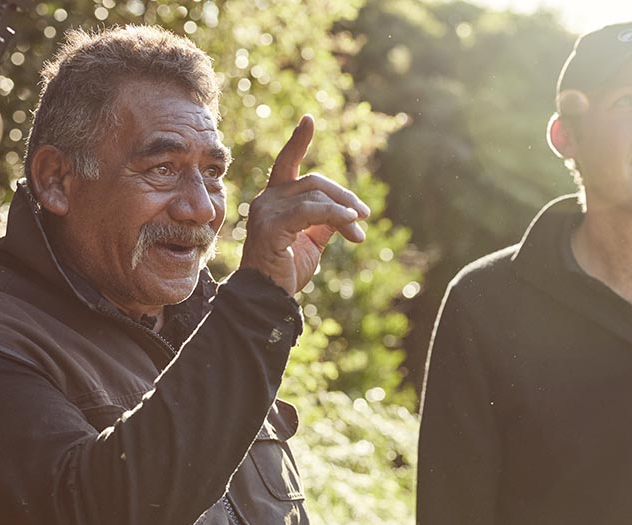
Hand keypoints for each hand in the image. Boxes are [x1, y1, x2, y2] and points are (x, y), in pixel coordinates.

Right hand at [238, 115, 370, 295]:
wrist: (268, 297)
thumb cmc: (287, 270)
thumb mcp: (311, 240)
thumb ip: (324, 221)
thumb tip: (347, 213)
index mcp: (275, 199)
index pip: (287, 162)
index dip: (298, 141)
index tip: (309, 119)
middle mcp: (267, 199)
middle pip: (314, 182)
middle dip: (344, 198)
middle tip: (364, 217)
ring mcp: (266, 211)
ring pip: (316, 196)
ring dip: (345, 213)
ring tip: (359, 232)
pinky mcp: (271, 226)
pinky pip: (311, 212)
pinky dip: (335, 215)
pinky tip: (351, 224)